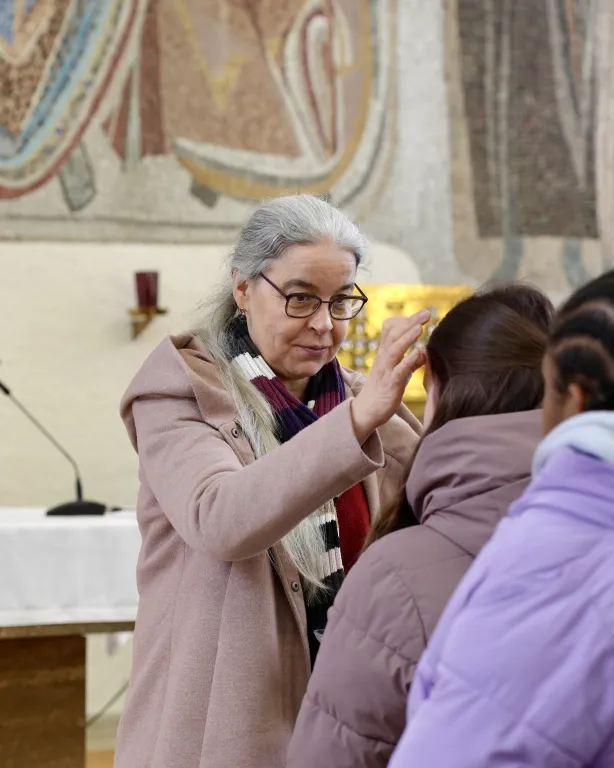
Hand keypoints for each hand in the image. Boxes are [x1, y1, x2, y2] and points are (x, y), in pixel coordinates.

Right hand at [351, 311, 428, 442]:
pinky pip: (399, 371)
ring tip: (420, 328)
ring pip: (395, 350)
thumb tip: (423, 352)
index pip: (390, 330)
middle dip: (410, 323)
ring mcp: (386, 372)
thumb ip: (409, 362)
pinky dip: (408, 361)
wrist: (366, 412)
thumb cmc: (382, 391)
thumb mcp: (396, 373)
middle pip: (393, 335)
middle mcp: (383, 359)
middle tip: (426, 313)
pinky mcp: (390, 386)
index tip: (421, 315)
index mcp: (384, 354)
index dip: (404, 321)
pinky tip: (419, 354)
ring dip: (407, 338)